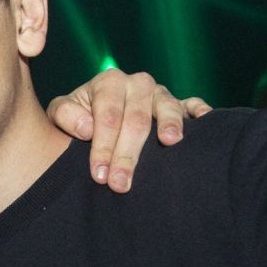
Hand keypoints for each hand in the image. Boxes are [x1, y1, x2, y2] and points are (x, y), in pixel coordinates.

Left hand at [46, 69, 211, 191]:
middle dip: (128, 154)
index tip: (99, 175)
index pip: (108, 116)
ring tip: (169, 142)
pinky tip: (205, 120)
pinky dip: (200, 110)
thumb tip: (86, 128)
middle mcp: (137, 83)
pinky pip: (192, 103)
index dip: (102, 146)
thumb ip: (65, 115)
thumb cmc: (78, 118)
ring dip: (168, 126)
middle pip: (136, 118)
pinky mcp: (179, 103)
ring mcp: (160, 93)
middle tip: (121, 185)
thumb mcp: (60, 113)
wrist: (95, 113)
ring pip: (166, 107)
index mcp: (108, 82)